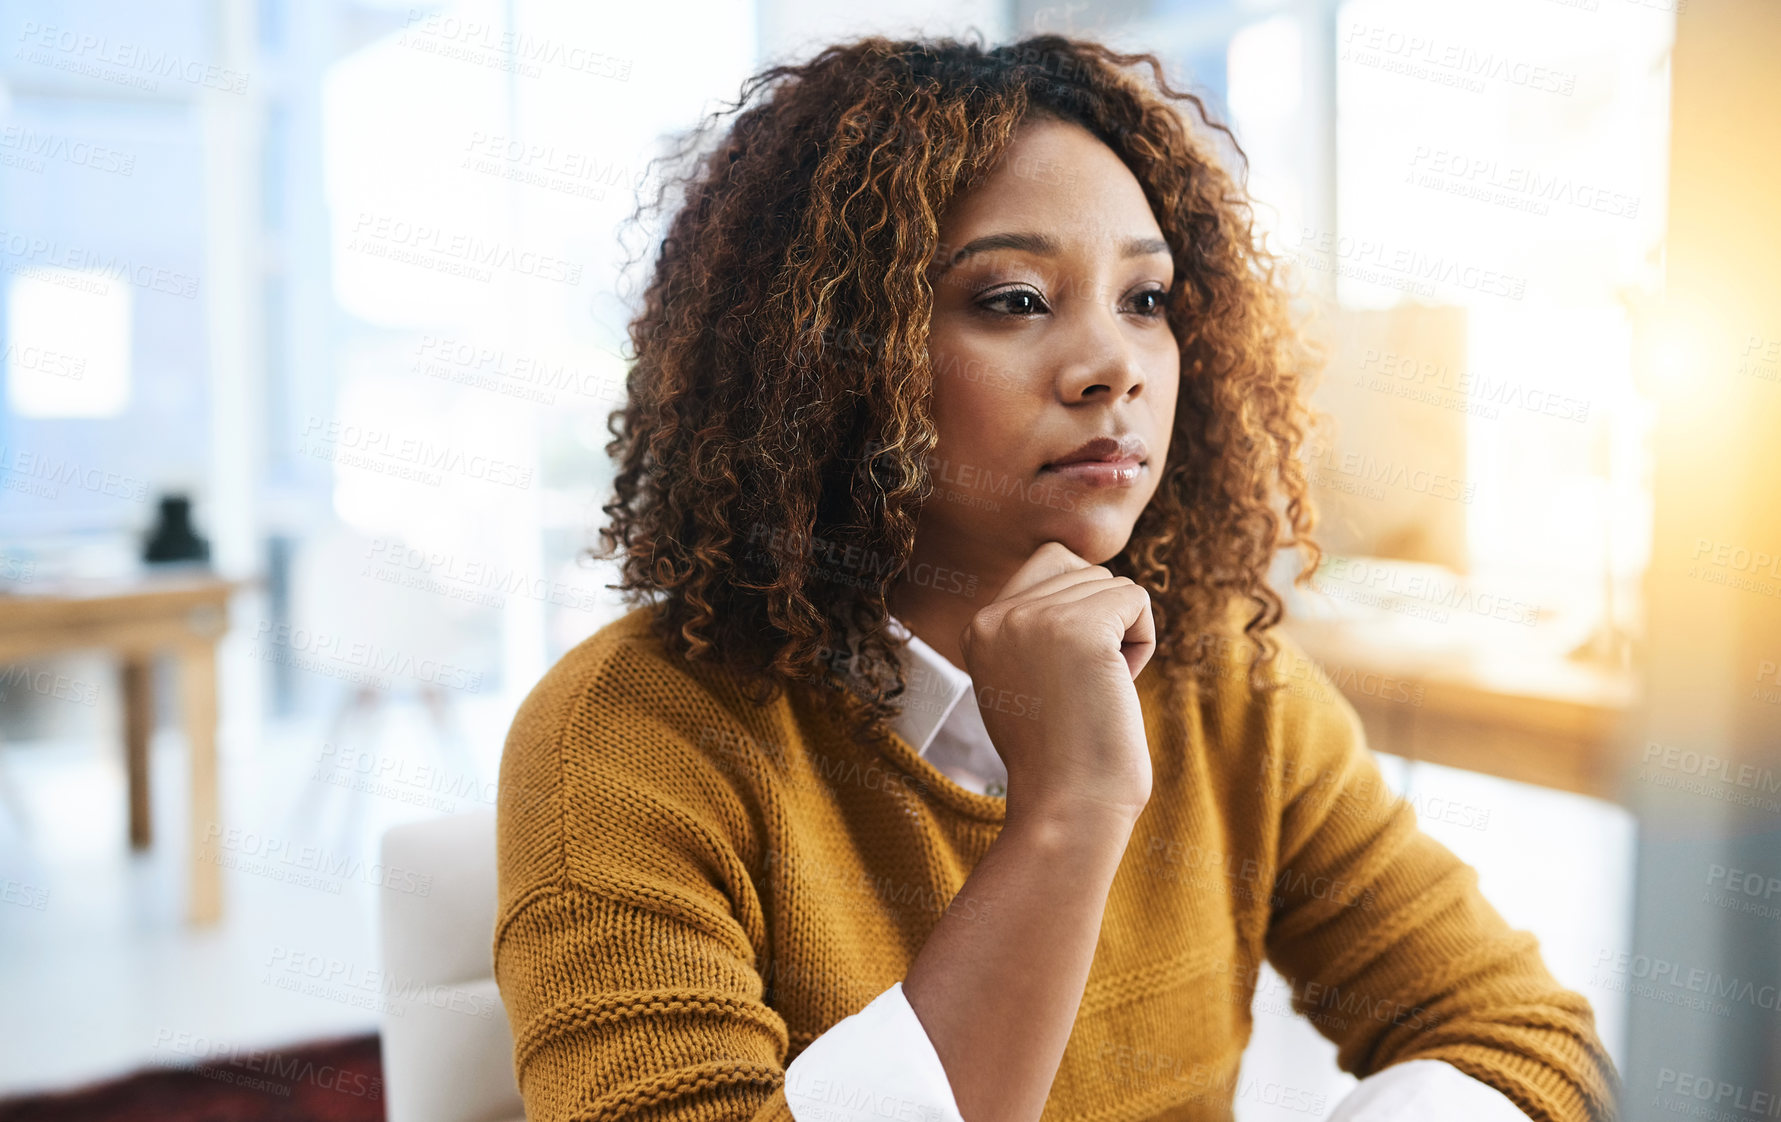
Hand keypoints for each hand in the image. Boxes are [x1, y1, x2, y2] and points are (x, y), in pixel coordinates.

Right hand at [958, 541, 1154, 827]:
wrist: (1067, 807)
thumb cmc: (1060, 756)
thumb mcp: (1024, 678)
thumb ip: (1036, 627)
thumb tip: (1087, 576)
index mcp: (978, 626)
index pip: (1050, 563)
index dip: (1080, 610)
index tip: (1068, 674)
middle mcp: (996, 614)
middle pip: (1084, 572)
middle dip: (1102, 625)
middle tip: (1084, 687)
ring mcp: (1034, 618)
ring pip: (1113, 585)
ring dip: (1123, 636)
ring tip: (1097, 690)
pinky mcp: (1079, 629)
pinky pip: (1137, 599)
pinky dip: (1143, 641)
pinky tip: (1117, 685)